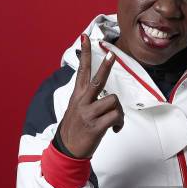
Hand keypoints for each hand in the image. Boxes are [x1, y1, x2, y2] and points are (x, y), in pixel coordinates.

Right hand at [59, 34, 123, 157]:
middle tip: (112, 55)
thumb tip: (98, 89)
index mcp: (78, 96)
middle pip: (97, 80)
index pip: (82, 70)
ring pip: (113, 102)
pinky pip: (116, 118)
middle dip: (106, 67)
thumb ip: (86, 97)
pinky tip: (115, 129)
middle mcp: (82, 102)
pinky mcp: (95, 126)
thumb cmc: (75, 129)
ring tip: (114, 121)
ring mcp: (88, 113)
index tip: (85, 37)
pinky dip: (119, 124)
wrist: (67, 150)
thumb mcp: (76, 109)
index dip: (85, 53)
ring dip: (118, 112)